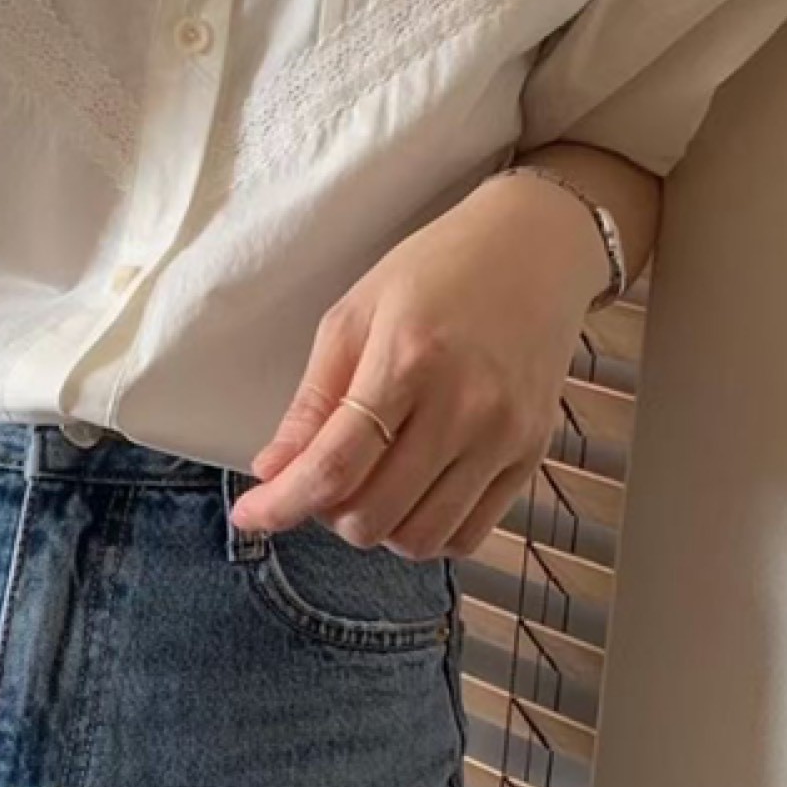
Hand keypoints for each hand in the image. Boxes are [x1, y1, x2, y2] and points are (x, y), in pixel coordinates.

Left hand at [230, 172, 613, 557]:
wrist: (536, 248)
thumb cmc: (438, 270)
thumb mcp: (356, 314)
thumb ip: (314, 400)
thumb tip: (273, 470)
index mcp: (407, 360)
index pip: (334, 466)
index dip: (282, 504)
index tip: (250, 516)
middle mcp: (464, 407)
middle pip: (373, 515)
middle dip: (327, 513)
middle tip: (321, 478)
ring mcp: (504, 437)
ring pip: (420, 538)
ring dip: (377, 527)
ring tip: (369, 482)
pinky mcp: (532, 455)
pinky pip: (467, 535)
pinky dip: (427, 531)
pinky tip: (413, 493)